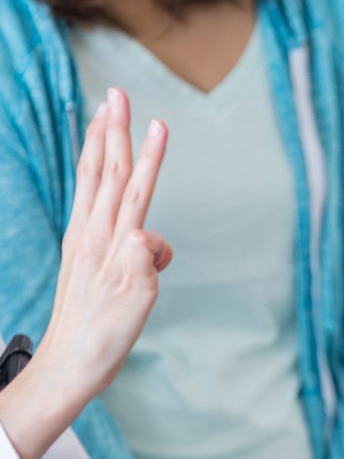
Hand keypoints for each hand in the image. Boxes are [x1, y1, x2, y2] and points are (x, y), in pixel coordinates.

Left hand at [0, 88, 169, 458]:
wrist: (69, 364)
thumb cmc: (105, 336)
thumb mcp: (134, 302)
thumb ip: (141, 260)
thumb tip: (147, 235)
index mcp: (110, 244)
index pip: (135, 190)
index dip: (149, 156)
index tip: (158, 122)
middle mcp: (93, 234)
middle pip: (107, 172)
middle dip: (113, 131)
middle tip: (116, 94)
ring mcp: (82, 240)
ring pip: (92, 181)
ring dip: (98, 144)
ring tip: (102, 116)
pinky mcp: (79, 250)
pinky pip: (86, 200)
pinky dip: (90, 174)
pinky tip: (93, 170)